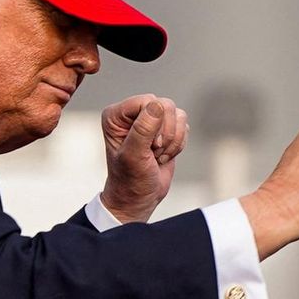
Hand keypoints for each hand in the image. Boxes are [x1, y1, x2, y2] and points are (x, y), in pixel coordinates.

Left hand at [100, 94, 188, 222]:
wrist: (140, 198)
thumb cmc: (130, 180)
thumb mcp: (133, 156)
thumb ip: (143, 129)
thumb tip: (158, 105)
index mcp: (115, 115)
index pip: (147, 101)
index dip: (155, 123)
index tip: (149, 146)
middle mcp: (131, 113)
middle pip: (164, 105)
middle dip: (166, 134)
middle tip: (153, 152)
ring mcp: (149, 119)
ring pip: (177, 114)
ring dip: (173, 141)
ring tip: (157, 155)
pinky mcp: (165, 127)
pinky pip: (183, 124)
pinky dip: (179, 144)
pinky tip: (164, 155)